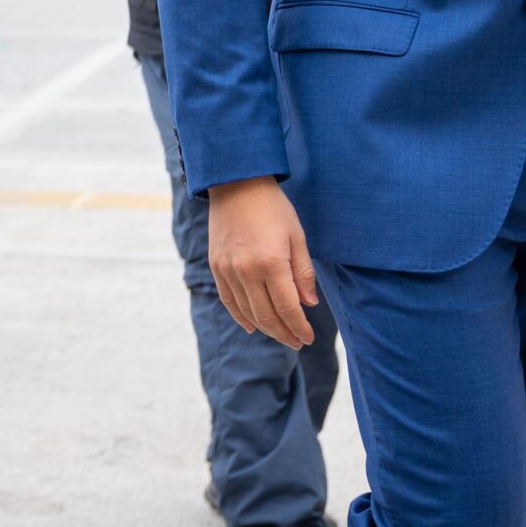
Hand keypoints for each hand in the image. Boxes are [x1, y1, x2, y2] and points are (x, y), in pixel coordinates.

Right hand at [208, 176, 317, 347]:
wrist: (236, 184)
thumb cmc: (273, 208)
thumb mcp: (297, 236)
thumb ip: (303, 272)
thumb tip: (309, 304)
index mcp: (271, 263)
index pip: (288, 308)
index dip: (299, 327)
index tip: (308, 338)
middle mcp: (247, 271)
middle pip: (267, 315)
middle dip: (285, 333)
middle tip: (297, 342)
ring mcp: (228, 270)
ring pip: (247, 312)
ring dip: (266, 329)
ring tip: (280, 335)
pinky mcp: (216, 266)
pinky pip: (229, 300)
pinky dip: (241, 316)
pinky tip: (253, 326)